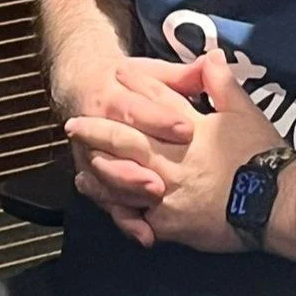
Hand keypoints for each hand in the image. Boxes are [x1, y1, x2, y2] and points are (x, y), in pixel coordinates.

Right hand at [58, 57, 201, 244]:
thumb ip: (182, 74)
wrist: (82, 88)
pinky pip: (109, 204)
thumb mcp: (153, 72)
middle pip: (116, 147)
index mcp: (114, 97)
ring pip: (106, 178)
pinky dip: (126, 221)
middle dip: (136, 167)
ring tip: (151, 202)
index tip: (186, 129)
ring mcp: (96, 157)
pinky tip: (146, 236)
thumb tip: (213, 59)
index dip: (159, 119)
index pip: (136, 108)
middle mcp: (100, 126)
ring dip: (127, 192)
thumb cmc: (127, 85)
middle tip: (161, 184)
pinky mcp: (100, 182)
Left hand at [66, 52, 283, 251]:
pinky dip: (119, 209)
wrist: (276, 202)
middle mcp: (171, 158)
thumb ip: (222, 84)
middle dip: (97, 129)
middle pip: (126, 139)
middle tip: (73, 123)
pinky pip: (137, 215)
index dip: (136, 85)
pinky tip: (105, 203)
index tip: (117, 73)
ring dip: (99, 168)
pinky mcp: (170, 222)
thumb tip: (211, 55)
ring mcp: (166, 191)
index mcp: (188, 128)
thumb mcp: (245, 112)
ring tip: (80, 164)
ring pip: (122, 177)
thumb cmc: (261, 156)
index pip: (156, 101)